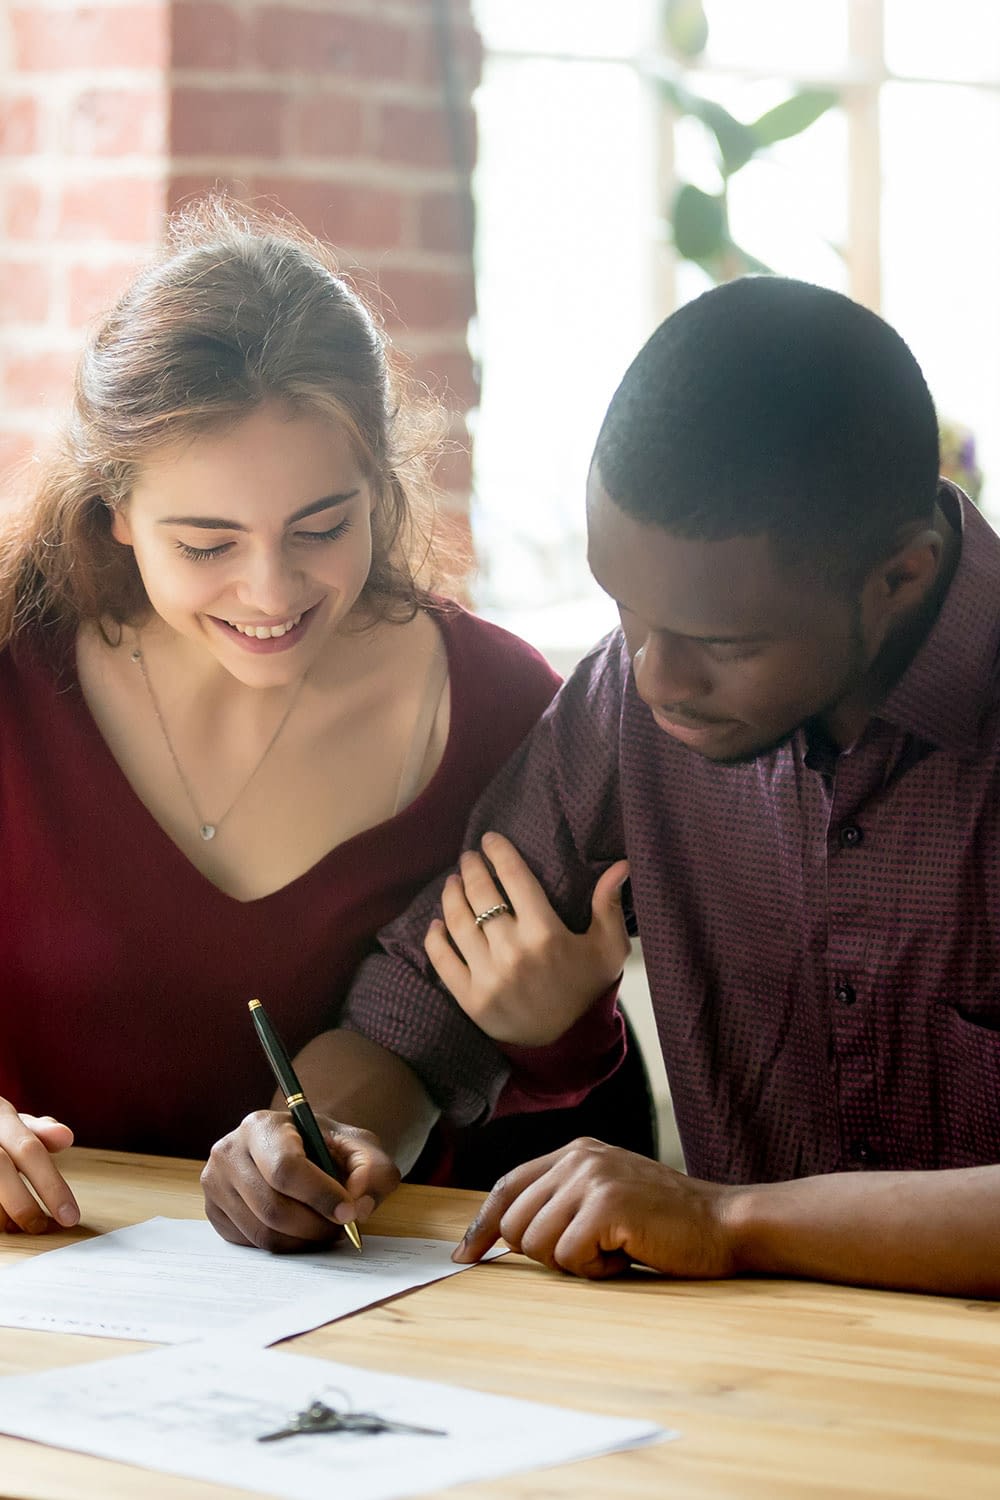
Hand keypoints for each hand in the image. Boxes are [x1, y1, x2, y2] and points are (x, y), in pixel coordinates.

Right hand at [0, 1099, 78, 1232]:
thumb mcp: (10, 1121)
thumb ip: (38, 1131)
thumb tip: (66, 1137)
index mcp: (0, 1115)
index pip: (30, 1150)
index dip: (51, 1186)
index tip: (70, 1217)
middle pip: (1, 1167)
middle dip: (23, 1205)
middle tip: (39, 1228)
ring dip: (1, 1212)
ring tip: (14, 1226)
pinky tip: (1, 1222)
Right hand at [201, 1109, 400, 1252]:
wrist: (299, 1149)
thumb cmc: (327, 1147)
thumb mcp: (360, 1147)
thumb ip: (373, 1170)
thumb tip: (357, 1205)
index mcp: (262, 1125)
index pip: (286, 1169)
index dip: (321, 1196)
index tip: (348, 1212)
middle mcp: (229, 1151)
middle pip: (273, 1208)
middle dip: (314, 1226)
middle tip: (340, 1227)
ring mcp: (215, 1183)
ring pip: (262, 1232)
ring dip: (302, 1240)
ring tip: (324, 1228)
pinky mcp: (214, 1212)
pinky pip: (250, 1244)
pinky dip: (283, 1245)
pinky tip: (299, 1229)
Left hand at [424, 831, 630, 1045]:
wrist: (567, 1042)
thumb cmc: (586, 987)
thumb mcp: (608, 948)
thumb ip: (609, 905)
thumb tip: (621, 864)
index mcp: (545, 933)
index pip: (515, 878)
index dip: (499, 852)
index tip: (489, 839)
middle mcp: (513, 951)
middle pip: (481, 895)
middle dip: (472, 869)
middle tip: (469, 858)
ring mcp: (488, 976)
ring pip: (458, 923)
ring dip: (451, 895)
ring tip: (453, 883)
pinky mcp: (469, 998)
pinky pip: (442, 960)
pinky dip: (435, 938)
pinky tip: (437, 923)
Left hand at [452, 1137, 739, 1279]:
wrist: (723, 1223)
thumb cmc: (666, 1222)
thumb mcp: (607, 1196)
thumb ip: (564, 1202)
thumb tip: (505, 1234)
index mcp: (575, 1153)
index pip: (509, 1186)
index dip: (483, 1224)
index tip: (466, 1254)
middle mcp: (578, 1158)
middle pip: (515, 1223)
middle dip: (544, 1253)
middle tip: (592, 1252)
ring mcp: (592, 1178)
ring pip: (536, 1245)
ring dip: (574, 1263)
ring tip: (614, 1250)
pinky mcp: (607, 1205)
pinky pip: (569, 1258)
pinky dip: (596, 1271)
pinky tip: (627, 1254)